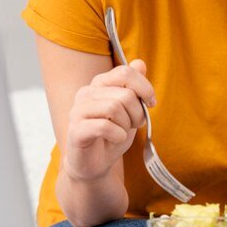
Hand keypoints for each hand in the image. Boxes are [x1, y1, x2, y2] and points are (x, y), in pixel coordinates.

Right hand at [62, 60, 155, 182]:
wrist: (95, 163)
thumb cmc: (112, 134)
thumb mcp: (130, 109)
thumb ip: (134, 86)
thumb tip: (139, 63)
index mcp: (100, 83)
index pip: (125, 72)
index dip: (144, 87)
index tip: (151, 102)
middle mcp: (86, 93)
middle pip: (125, 94)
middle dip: (138, 113)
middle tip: (134, 124)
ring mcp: (78, 111)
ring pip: (115, 108)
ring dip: (127, 125)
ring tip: (123, 132)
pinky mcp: (76, 130)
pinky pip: (104, 126)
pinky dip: (118, 135)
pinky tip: (116, 139)